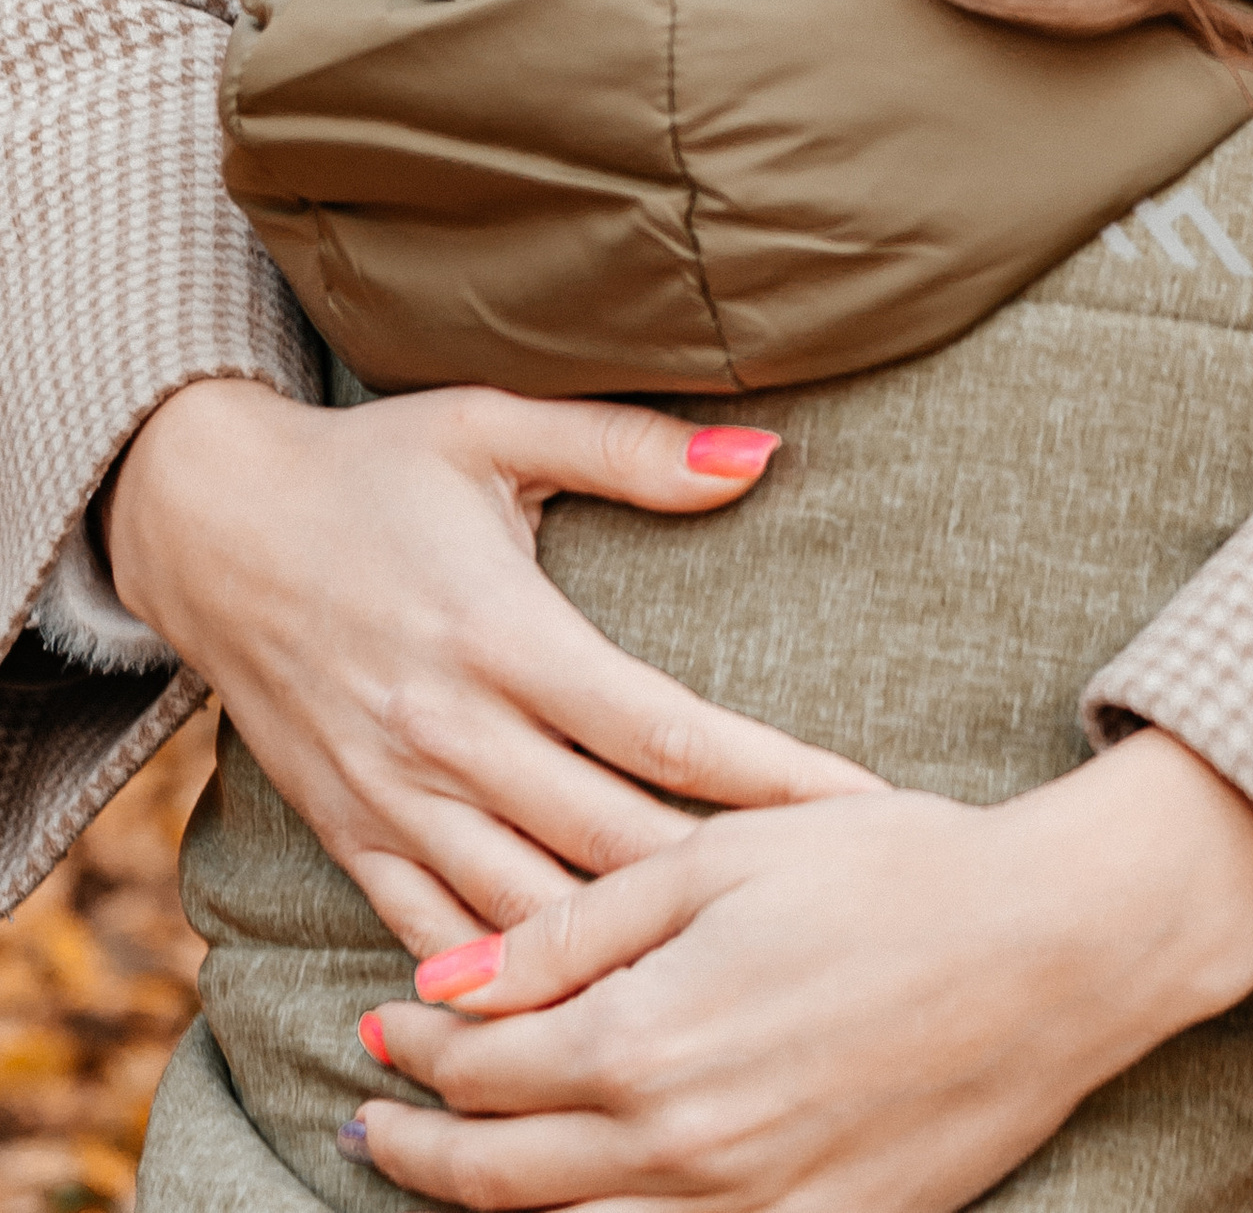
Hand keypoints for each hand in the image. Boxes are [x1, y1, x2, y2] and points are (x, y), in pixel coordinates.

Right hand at [105, 377, 869, 955]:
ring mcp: (394, 796)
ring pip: (528, 913)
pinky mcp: (349, 834)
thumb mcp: (497, 426)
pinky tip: (581, 1015)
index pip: (662, 730)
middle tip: (825, 909)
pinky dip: (506, 986)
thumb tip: (761, 454)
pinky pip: (435, 938)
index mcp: (502, 632)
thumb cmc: (372, 466)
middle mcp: (448, 731)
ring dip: (626, 953)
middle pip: (610, 840)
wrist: (207, 525)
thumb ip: (630, 449)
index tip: (856, 806)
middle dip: (724, 882)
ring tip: (731, 975)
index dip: (769, 776)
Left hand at [354, 728, 1252, 1210]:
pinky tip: (589, 1200)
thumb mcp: (723, 856)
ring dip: (492, 1206)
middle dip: (416, 1152)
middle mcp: (680, 1150)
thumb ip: (574, 926)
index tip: (387, 1025)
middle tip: (369, 1121)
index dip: (419, 1048)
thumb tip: (444, 979)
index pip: (481, 1070)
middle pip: (499, 1181)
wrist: (1055, 948)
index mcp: (648, 1041)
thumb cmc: (894, 870)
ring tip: (450, 1173)